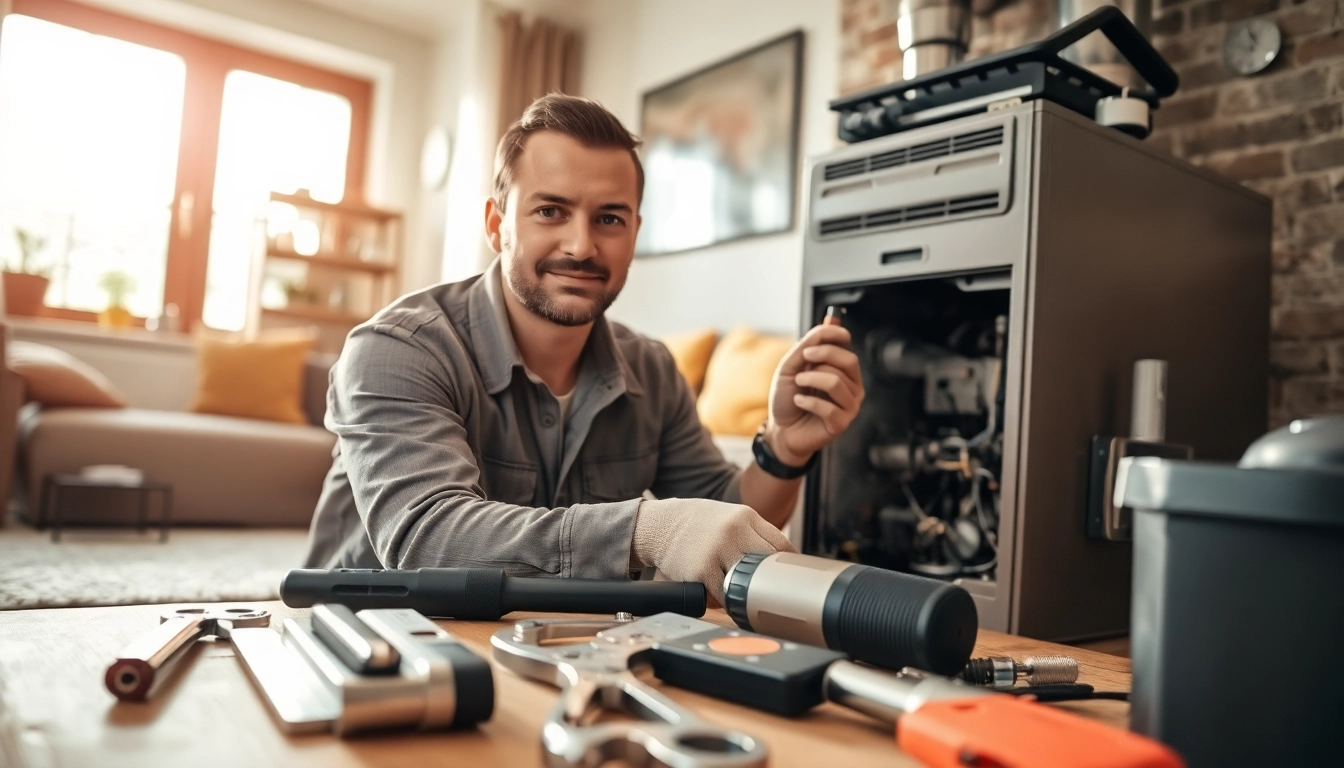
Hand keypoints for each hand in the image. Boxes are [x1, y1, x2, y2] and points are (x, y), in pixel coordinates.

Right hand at [630, 498, 794, 602]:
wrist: (660, 524)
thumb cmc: (698, 524)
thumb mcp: (729, 517)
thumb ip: (754, 533)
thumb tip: (782, 560)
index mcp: (745, 517)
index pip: (781, 545)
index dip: (787, 566)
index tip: (787, 577)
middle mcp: (734, 531)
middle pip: (769, 564)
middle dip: (771, 581)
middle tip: (771, 592)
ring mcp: (717, 550)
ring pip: (748, 582)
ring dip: (748, 593)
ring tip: (747, 597)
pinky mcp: (701, 570)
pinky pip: (724, 595)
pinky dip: (727, 600)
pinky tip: (725, 597)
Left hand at [765, 323, 864, 465]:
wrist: (780, 429)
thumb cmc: (787, 398)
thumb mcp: (791, 366)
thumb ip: (808, 344)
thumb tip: (831, 320)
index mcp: (841, 369)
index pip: (846, 345)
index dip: (831, 339)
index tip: (808, 347)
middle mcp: (851, 385)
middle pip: (849, 361)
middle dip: (822, 357)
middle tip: (801, 364)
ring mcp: (849, 405)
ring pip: (836, 382)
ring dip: (810, 381)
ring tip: (798, 387)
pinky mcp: (842, 423)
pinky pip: (829, 406)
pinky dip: (808, 402)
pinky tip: (799, 402)